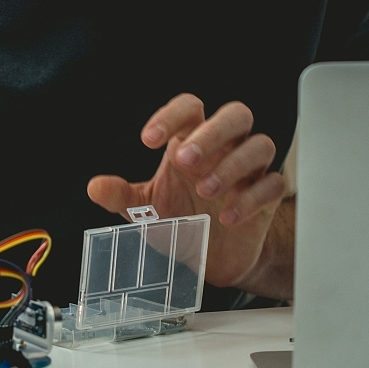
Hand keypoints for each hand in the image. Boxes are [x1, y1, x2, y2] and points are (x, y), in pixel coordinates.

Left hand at [87, 94, 286, 287]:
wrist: (211, 259)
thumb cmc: (181, 220)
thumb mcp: (145, 210)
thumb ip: (122, 197)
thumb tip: (95, 187)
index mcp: (191, 141)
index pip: (190, 108)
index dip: (171, 115)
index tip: (149, 140)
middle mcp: (224, 149)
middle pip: (235, 116)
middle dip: (211, 134)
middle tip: (184, 160)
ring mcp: (249, 172)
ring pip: (260, 145)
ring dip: (233, 164)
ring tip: (206, 189)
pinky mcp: (268, 199)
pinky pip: (273, 184)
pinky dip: (252, 198)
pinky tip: (228, 217)